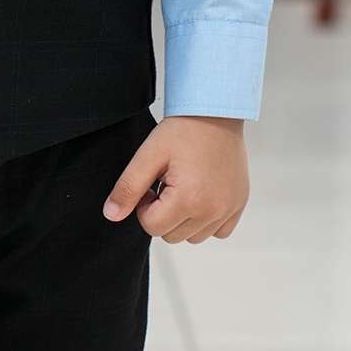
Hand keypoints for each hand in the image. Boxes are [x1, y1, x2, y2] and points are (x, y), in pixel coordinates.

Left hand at [102, 114, 249, 242]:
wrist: (215, 113)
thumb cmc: (183, 131)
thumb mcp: (147, 156)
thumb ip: (128, 188)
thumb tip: (111, 215)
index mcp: (189, 199)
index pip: (152, 227)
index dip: (144, 205)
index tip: (151, 183)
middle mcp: (213, 210)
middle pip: (172, 236)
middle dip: (163, 214)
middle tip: (166, 183)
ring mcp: (229, 209)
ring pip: (193, 237)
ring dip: (184, 219)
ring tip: (184, 187)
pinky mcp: (239, 205)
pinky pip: (218, 232)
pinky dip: (206, 220)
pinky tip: (201, 194)